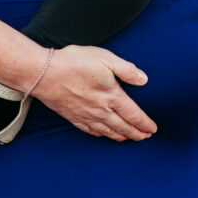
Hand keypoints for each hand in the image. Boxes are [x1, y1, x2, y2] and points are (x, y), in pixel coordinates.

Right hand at [33, 44, 156, 141]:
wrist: (44, 74)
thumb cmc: (74, 62)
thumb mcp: (104, 58)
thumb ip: (126, 69)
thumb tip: (144, 79)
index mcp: (112, 96)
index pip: (134, 115)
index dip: (145, 124)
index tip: (153, 129)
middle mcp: (101, 110)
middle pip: (123, 127)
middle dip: (136, 133)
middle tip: (145, 137)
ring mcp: (86, 116)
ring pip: (108, 131)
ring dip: (121, 136)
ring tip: (128, 138)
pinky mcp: (73, 117)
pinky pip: (90, 131)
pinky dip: (100, 135)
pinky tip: (102, 135)